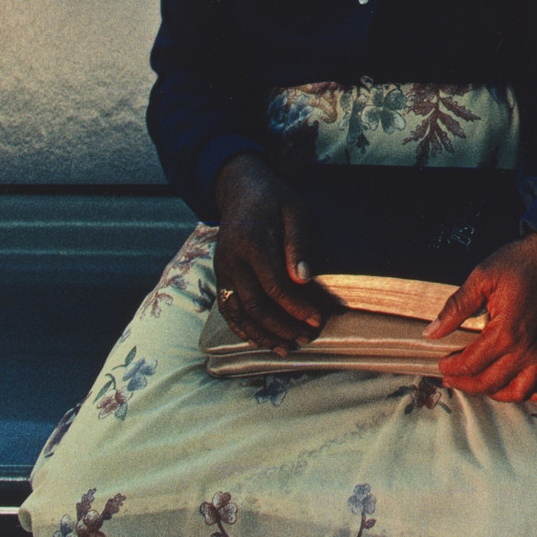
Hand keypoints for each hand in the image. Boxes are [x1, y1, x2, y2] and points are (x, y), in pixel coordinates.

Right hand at [212, 153, 326, 353]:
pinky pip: (227, 308)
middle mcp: (231, 260)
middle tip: (306, 337)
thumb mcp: (293, 210)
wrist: (238, 188)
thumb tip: (304, 278)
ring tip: (285, 348)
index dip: (296, 307)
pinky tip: (260, 341)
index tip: (316, 318)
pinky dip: (242, 329)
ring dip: (262, 335)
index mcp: (251, 243)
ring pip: (238, 313)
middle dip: (282, 327)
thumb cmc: (272, 198)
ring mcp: (222, 270)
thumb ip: (299, 243)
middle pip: (255, 305)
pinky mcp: (220, 276)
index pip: (274, 286)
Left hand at [426, 232, 536, 401]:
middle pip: (491, 382)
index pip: (471, 364)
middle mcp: (528, 350)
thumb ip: (456, 307)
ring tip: (484, 385)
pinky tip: (525, 387)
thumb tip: (431, 332)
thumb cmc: (521, 262)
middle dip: (466, 383)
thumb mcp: (482, 277)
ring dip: (498, 394)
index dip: (451, 368)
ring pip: (520, 392)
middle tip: (454, 378)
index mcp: (506, 333)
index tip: (442, 364)